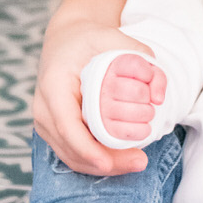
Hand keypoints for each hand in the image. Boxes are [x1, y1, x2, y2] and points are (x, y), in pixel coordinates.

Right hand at [33, 15, 158, 175]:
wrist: (66, 40)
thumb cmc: (88, 38)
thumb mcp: (112, 36)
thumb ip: (138, 58)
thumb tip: (158, 94)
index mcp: (54, 85)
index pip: (66, 125)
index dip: (86, 148)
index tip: (107, 162)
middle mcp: (44, 107)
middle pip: (71, 148)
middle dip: (105, 163)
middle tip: (140, 162)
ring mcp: (46, 122)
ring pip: (72, 157)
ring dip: (104, 166)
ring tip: (137, 162)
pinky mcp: (54, 130)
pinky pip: (73, 154)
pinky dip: (97, 161)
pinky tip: (122, 160)